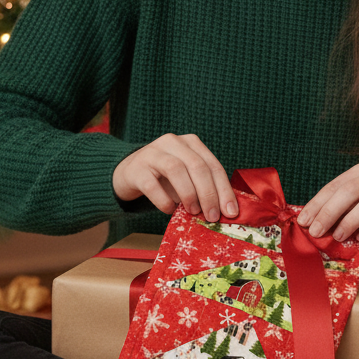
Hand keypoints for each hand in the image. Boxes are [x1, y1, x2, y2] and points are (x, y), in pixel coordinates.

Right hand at [112, 134, 237, 222]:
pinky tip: (169, 210)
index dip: (224, 190)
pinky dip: (164, 201)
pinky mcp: (136, 169)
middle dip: (209, 194)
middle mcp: (173, 142)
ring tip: (193, 211)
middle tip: (212, 216)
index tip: (231, 212)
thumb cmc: (164, 178)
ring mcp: (152, 153)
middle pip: (198, 166)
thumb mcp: (187, 178)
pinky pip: (153, 185)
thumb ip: (204, 188)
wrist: (128, 173)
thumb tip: (225, 211)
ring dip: (189, 194)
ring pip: (176, 170)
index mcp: (191, 143)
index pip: (213, 165)